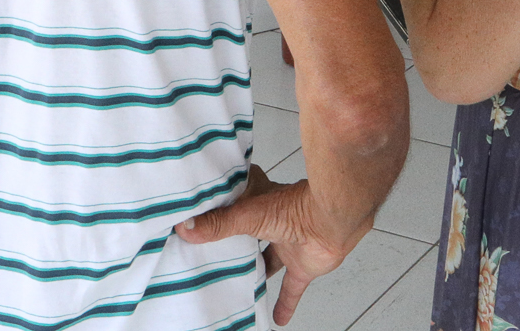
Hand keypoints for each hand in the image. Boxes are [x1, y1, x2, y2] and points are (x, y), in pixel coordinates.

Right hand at [177, 164, 365, 325]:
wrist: (333, 219)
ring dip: (256, 273)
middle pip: (248, 235)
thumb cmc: (295, 206)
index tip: (199, 218)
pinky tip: (276, 318)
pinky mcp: (302, 265)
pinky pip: (291, 289)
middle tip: (213, 257)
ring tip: (236, 284)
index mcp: (258, 201)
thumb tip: (185, 227)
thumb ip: (218, 224)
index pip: (232, 204)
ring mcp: (287, 243)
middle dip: (235, 245)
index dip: (218, 210)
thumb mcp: (248, 215)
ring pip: (268, 262)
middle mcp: (272, 222)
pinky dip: (284, 304)